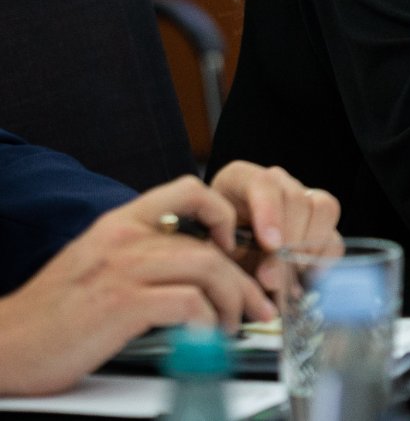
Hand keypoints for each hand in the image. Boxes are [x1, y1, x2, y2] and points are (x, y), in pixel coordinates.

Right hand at [0, 177, 270, 396]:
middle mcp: (124, 239)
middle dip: (242, 278)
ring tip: (236, 325)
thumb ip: (142, 256)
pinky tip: (207, 337)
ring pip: (207, 268)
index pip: (186, 190)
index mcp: (119, 225)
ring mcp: (123, 270)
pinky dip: (208, 321)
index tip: (233, 242)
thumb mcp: (98, 266)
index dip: (222, 210)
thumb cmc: (52, 314)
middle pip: (209, 244)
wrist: (5, 344)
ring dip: (233, 301)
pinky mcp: (122, 304)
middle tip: (257, 305)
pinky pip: (189, 303)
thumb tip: (195, 268)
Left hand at [207, 162, 340, 294]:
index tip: (270, 245)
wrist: (215, 262)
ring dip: (310, 248)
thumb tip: (268, 279)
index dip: (270, 213)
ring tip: (289, 278)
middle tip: (274, 276)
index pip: (264, 184)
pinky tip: (302, 280)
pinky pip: (334, 237)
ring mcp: (301, 200)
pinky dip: (322, 261)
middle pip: (297, 198)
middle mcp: (276, 184)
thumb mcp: (209, 251)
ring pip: (323, 209)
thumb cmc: (207, 252)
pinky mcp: (319, 225)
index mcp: (240, 180)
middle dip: (290, 240)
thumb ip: (231, 259)